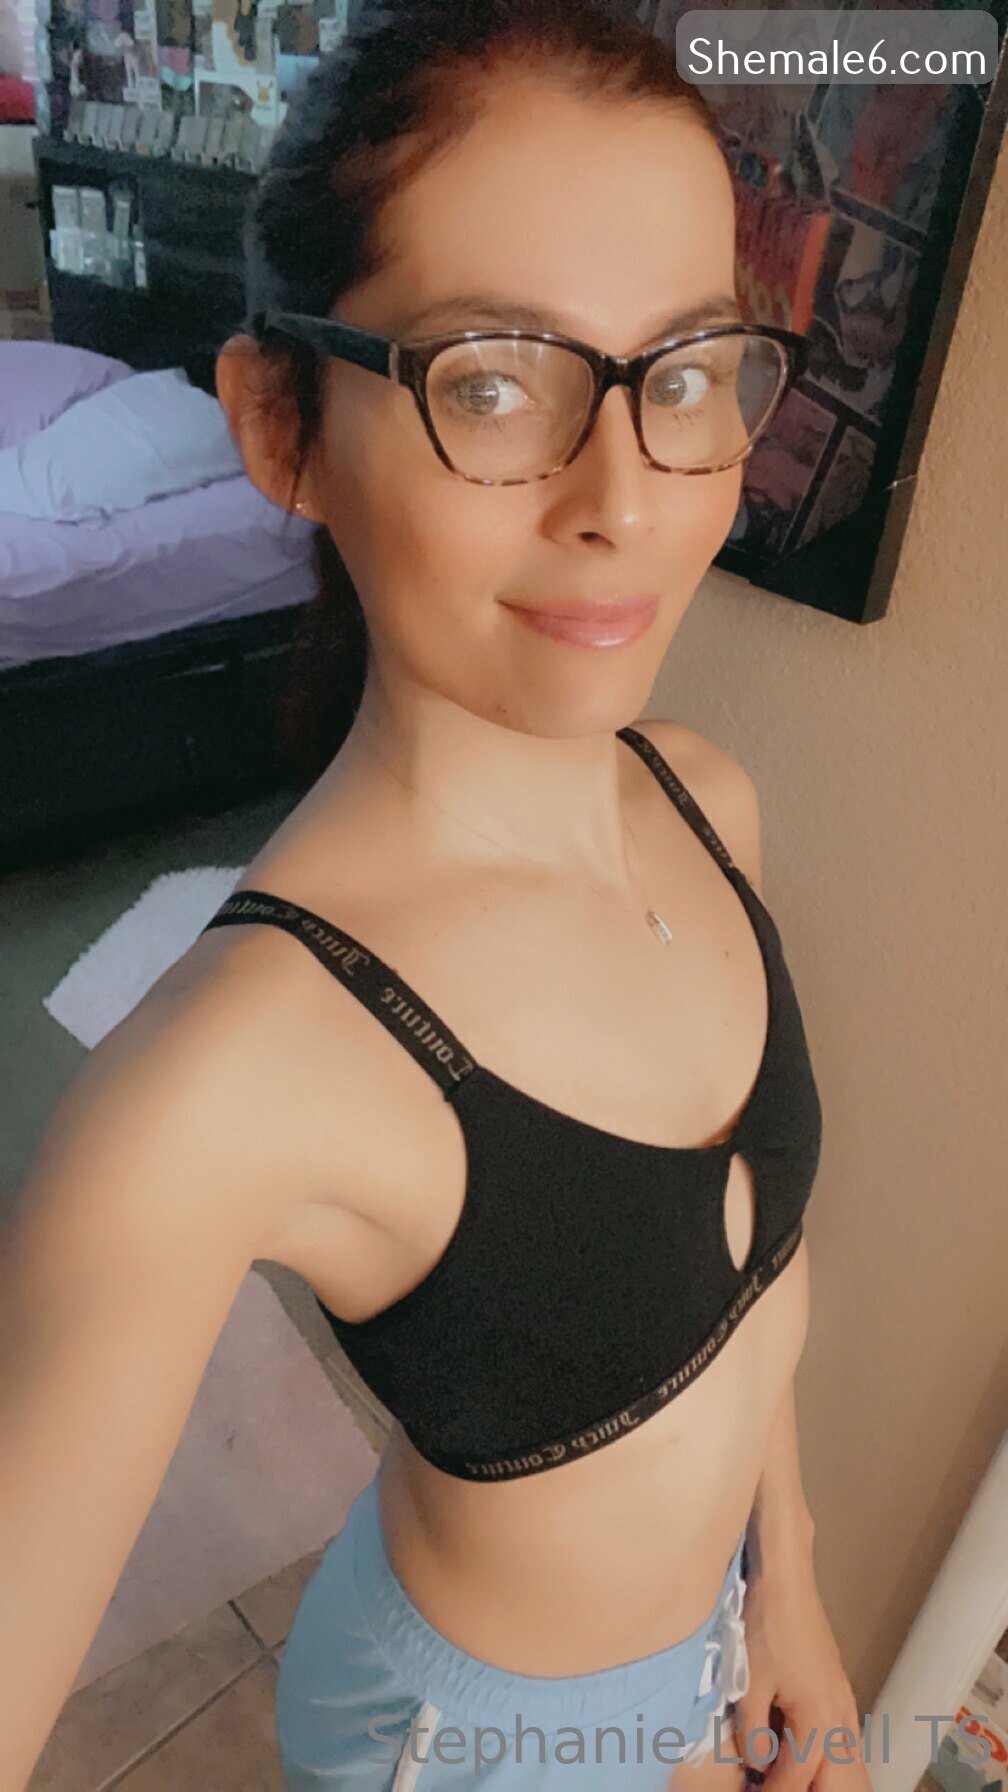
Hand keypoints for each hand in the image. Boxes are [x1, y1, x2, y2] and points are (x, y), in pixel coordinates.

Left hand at [731, 1552, 869, 1791]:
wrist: (786, 1579)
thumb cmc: (765, 1627)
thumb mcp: (747, 1683)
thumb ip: (752, 1733)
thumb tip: (758, 1763)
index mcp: (819, 1719)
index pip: (797, 1777)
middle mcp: (840, 1715)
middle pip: (834, 1777)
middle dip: (805, 1790)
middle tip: (773, 1790)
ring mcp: (844, 1700)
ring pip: (844, 1758)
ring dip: (821, 1777)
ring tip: (790, 1779)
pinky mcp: (839, 1686)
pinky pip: (842, 1737)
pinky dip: (827, 1754)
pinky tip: (808, 1754)